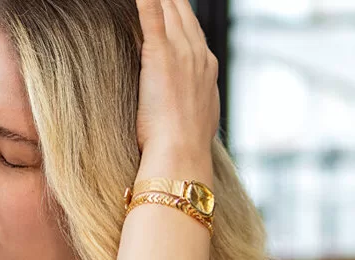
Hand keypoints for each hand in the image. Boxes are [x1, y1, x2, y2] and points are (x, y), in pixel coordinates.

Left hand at [135, 0, 218, 180]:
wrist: (182, 150)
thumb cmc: (185, 143)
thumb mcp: (198, 115)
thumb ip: (192, 100)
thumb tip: (187, 103)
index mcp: (206, 67)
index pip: (192, 30)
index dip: (179, 15)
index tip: (171, 6)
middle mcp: (198, 54)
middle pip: (182, 13)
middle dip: (170, 1)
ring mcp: (181, 52)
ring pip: (170, 10)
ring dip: (161, 0)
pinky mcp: (161, 55)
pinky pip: (152, 17)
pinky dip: (147, 2)